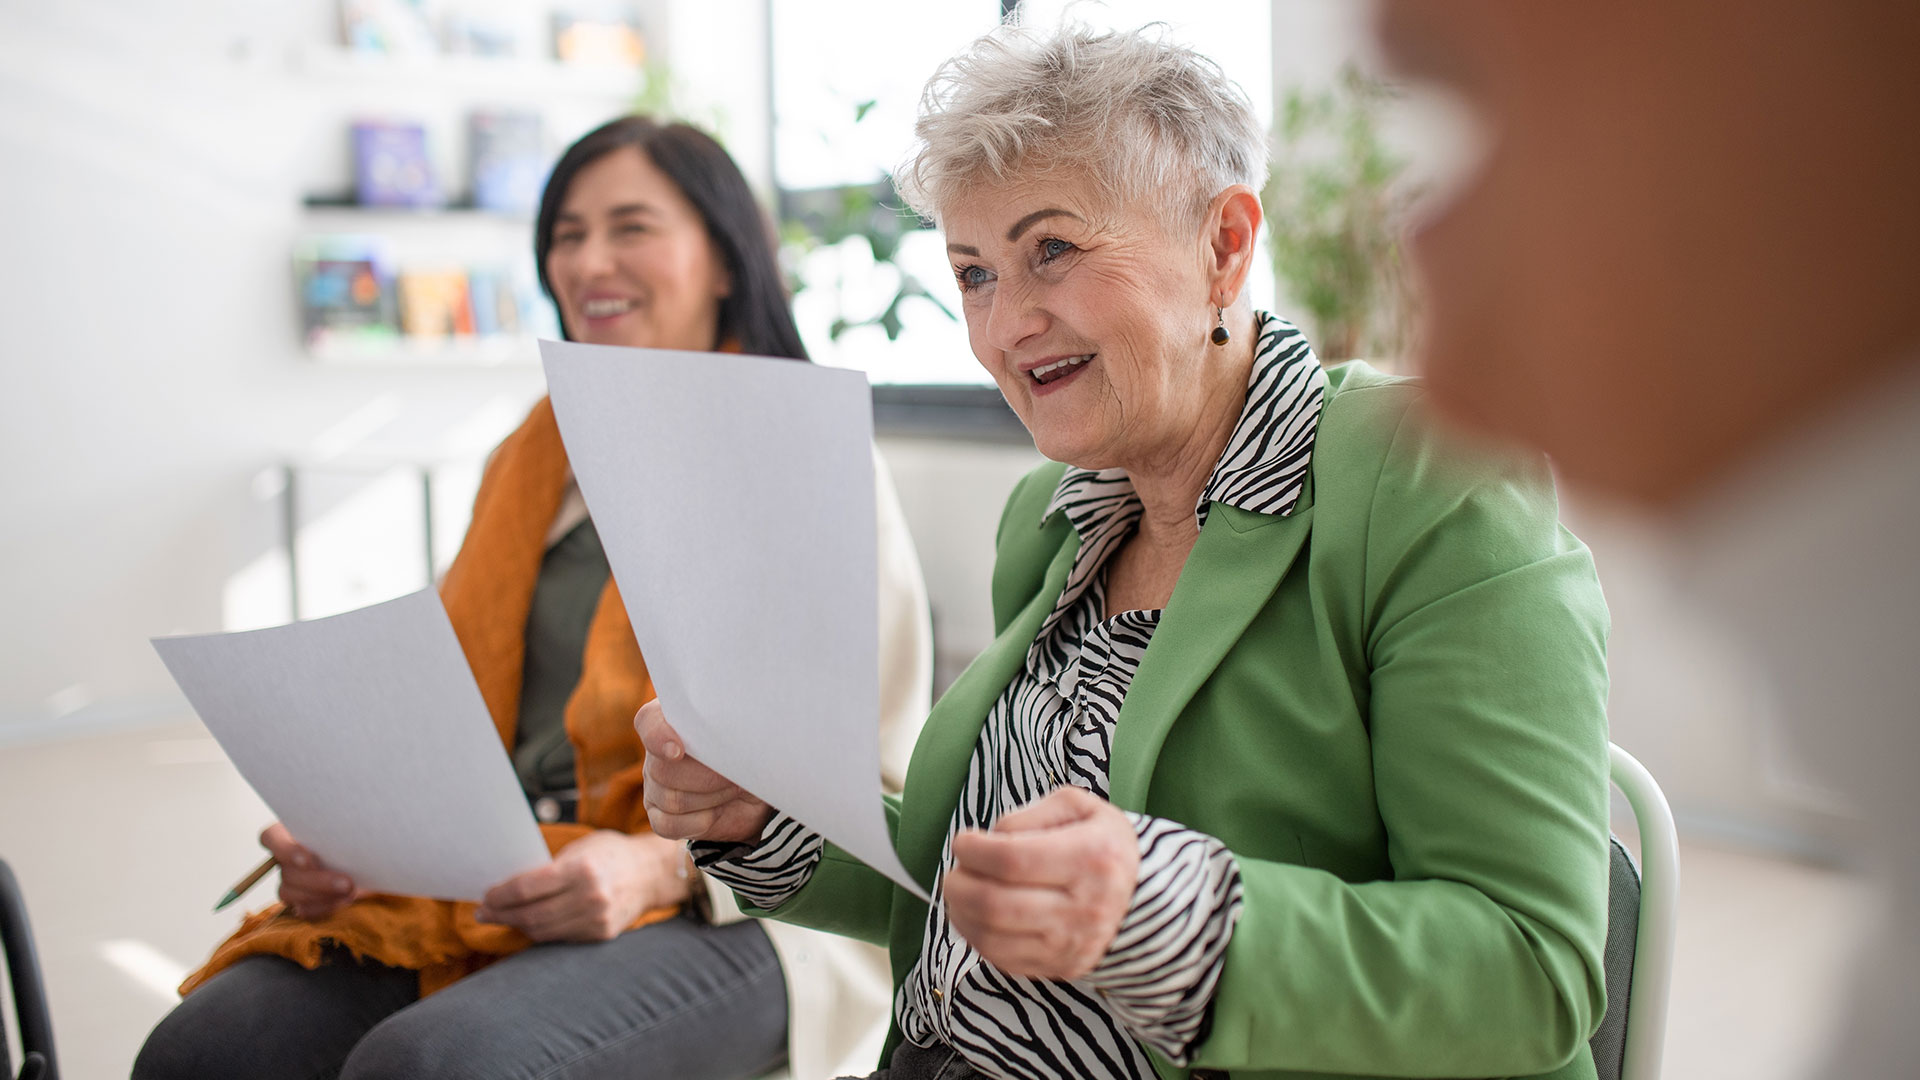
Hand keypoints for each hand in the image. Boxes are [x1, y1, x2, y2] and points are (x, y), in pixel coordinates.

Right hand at [262, 822, 362, 920]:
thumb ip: (346, 830)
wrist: (369, 858)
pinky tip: (344, 901)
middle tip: (346, 883)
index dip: (285, 850)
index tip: (307, 860)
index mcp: (289, 832)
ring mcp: (290, 881)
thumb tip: (354, 833)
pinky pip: (303, 909)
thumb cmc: (359, 834)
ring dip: (320, 895)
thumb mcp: (353, 828)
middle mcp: (285, 858)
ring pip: (289, 893)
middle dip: (316, 880)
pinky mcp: (301, 901)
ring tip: (351, 891)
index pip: (270, 837)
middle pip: (286, 872)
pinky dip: (324, 907)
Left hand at [474, 829, 688, 941]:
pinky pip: (560, 937)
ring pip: (543, 931)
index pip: (528, 888)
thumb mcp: (581, 849)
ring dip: (517, 926)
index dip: (500, 895)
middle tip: (483, 913)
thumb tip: (507, 887)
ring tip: (502, 918)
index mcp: (583, 869)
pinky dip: (540, 931)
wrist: (650, 873)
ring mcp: (597, 919)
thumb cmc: (609, 854)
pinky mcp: (600, 935)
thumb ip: (549, 868)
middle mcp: (592, 897)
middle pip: (531, 914)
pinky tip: (529, 923)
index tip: (485, 896)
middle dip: (502, 914)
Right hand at [637, 700, 773, 843]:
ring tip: (733, 789)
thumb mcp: (749, 737)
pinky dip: (697, 822)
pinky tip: (715, 813)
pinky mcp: (660, 818)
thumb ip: (734, 728)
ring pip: (671, 799)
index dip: (659, 736)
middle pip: (663, 769)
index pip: (649, 722)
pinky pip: (667, 825)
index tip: (679, 750)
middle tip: (737, 773)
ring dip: (710, 797)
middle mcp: (657, 755)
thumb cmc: (751, 754)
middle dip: (707, 776)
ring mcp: (655, 788)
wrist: (757, 794)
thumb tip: (741, 732)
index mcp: (673, 722)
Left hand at [944, 787, 1139, 980]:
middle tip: (955, 871)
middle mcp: (1085, 906)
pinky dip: (976, 937)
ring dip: (961, 913)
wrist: (1144, 897)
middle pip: (996, 904)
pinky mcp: (1063, 967)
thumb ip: (1032, 814)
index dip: (974, 851)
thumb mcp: (1080, 807)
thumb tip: (993, 837)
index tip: (964, 842)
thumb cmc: (1102, 843)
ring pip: (993, 937)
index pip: (1012, 859)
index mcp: (1091, 857)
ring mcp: (1073, 944)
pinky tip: (973, 916)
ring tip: (960, 892)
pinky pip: (1002, 959)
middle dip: (959, 885)